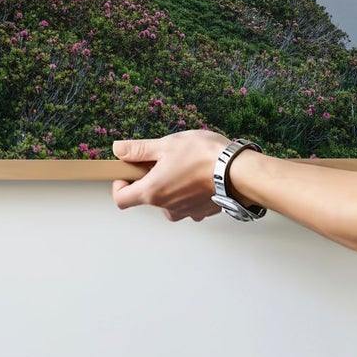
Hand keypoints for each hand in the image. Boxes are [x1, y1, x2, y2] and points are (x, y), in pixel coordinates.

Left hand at [110, 128, 231, 221]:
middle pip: (147, 197)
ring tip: (185, 165)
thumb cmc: (203, 157)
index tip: (128, 172)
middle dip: (150, 179)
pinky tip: (199, 175)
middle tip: (163, 160)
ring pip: (169, 200)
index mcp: (152, 191)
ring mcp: (185, 212)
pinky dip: (189, 191)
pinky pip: (188, 203)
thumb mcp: (166, 144)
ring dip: (171, 186)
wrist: (238, 171)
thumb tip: (119, 149)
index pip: (121, 199)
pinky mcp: (202, 211)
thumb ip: (139, 150)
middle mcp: (166, 207)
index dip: (119, 185)